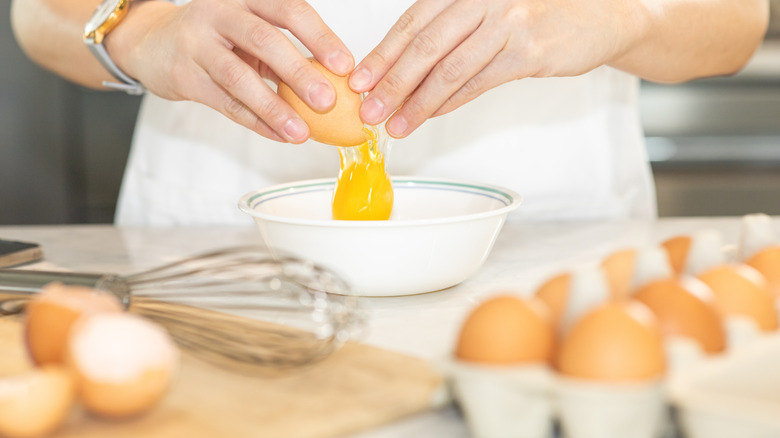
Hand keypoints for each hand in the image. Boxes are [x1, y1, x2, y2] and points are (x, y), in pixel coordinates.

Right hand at [107, 0, 354, 142]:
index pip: (289, 11)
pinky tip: (279, 135)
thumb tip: (333, 87)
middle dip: (299, 72)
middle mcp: (221, 15)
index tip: (345, 65)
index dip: (319, 37)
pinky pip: (225, 103)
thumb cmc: (215, 39)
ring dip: (274, 107)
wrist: (151, 43)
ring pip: (239, 78)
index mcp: (247, 0)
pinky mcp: (184, 76)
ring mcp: (197, 44)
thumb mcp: (249, 35)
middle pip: (265, 40)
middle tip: (327, 101)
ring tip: (301, 132)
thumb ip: (284, 55)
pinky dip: (255, 122)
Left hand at [349, 0, 643, 137]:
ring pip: (449, 69)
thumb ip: (451, 30)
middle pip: (425, 46)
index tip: (359, 81)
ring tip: (395, 125)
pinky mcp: (528, 51)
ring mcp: (508, 23)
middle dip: (391, 83)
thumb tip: (404, 71)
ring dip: (417, 102)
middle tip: (368, 110)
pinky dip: (450, 103)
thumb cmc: (539, 14)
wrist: (602, 17)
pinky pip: (478, 83)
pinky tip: (431, 116)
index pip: (413, 21)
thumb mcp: (490, 9)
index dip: (383, 53)